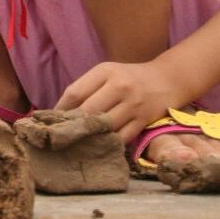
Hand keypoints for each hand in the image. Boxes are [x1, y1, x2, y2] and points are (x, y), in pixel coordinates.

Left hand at [54, 60, 188, 142]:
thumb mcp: (108, 73)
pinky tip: (99, 147)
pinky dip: (108, 144)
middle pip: (87, 112)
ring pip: (103, 127)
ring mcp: (133, 104)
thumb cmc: (130, 77)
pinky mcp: (144, 120)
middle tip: (61, 137)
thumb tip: (59, 112)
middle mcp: (119, 86)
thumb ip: (86, 88)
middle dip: (72, 126)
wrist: (168, 79)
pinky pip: (121, 137)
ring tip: (76, 144)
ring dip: (89, 137)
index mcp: (105, 71)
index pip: (74, 93)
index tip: (51, 122)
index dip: (60, 110)